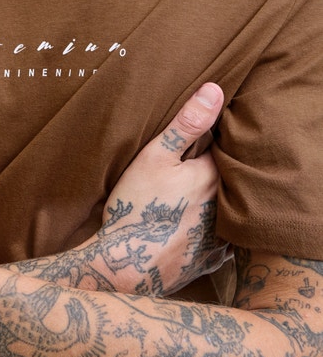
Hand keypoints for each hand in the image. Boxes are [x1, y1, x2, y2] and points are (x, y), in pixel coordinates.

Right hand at [98, 82, 230, 294]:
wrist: (127, 266)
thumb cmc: (137, 205)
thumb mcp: (155, 155)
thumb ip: (187, 123)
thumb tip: (215, 90)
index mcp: (213, 177)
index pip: (226, 149)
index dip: (215, 140)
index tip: (204, 135)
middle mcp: (224, 207)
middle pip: (229, 181)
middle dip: (217, 171)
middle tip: (194, 165)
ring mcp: (219, 238)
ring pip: (228, 211)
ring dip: (218, 203)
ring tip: (196, 195)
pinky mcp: (210, 260)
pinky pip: (223, 241)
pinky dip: (215, 232)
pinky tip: (199, 227)